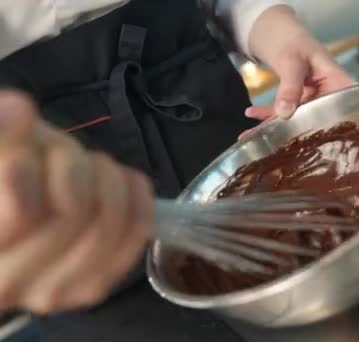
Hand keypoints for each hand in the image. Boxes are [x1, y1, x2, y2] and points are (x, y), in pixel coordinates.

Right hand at [0, 91, 152, 313]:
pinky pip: (132, 239)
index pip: (23, 210)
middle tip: (62, 153)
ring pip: (106, 223)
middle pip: (72, 211)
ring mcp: (50, 293)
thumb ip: (2, 133)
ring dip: (107, 180)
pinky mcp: (89, 289)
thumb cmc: (2, 174)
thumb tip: (19, 109)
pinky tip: (128, 182)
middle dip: (73, 165)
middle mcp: (6, 286)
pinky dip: (137, 201)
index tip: (26, 144)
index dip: (29, 165)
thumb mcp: (0, 148)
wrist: (8, 212)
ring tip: (91, 168)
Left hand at [239, 6, 354, 138]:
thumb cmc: (294, 41)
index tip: (323, 146)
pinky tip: (250, 115)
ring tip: (251, 138)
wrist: (279, 33)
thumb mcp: (292, 61)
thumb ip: (290, 86)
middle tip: (276, 149)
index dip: (339, 129)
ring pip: (298, 121)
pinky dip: (266, 116)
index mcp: (339, 83)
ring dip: (274, 129)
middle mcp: (330, 96)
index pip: (347, 109)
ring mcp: (313, 102)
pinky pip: (284, 114)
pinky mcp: (298, 104)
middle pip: (320, 120)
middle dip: (297, 135)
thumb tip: (284, 114)